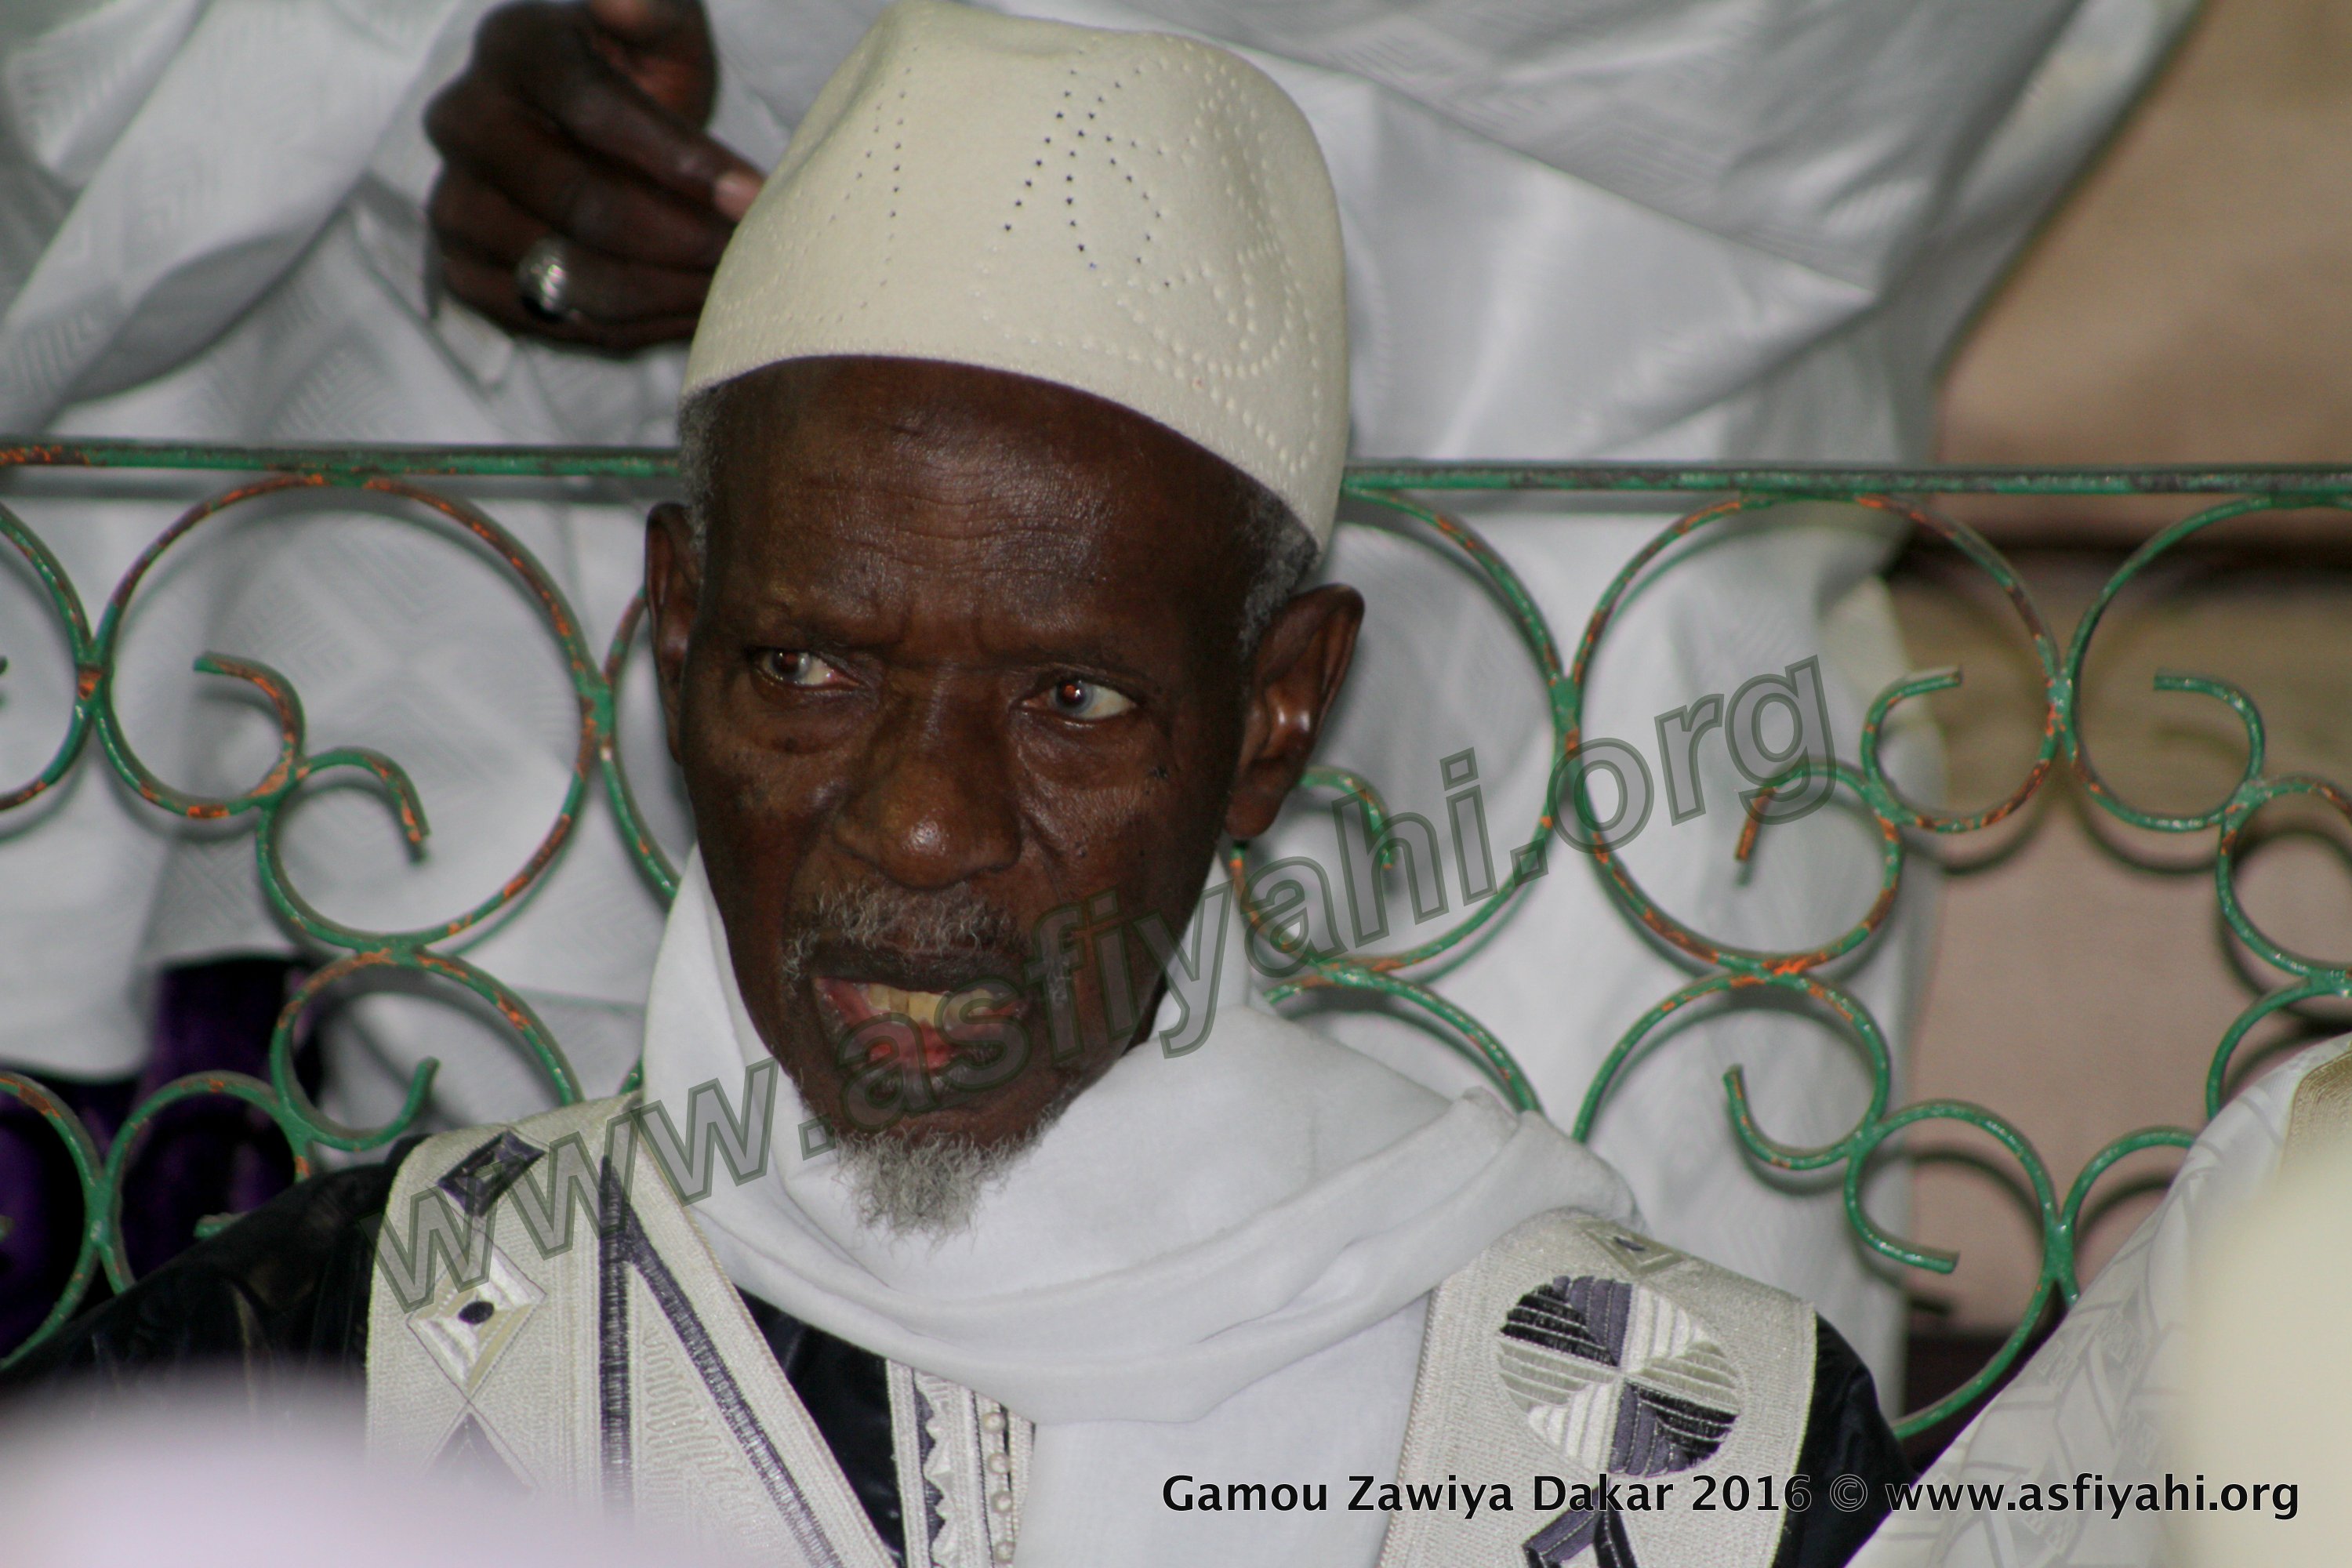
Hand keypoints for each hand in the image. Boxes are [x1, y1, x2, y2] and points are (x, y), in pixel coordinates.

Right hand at [424, 0, 761, 350]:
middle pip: (581, 204)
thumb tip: (621, 2)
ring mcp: (454, 202)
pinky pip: (555, 321)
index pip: (596, 111)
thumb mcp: (661, 34)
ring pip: (571, 275)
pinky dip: (633, 327)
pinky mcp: (464, 272)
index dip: (681, 161)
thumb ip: (652, 17)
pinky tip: (686, 309)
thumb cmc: (637, 82)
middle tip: (747, 255)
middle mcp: (464, 122)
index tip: (751, 195)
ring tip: (727, 288)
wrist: (587, 141)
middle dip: (682, 238)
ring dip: (665, 293)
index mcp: (512, 46)